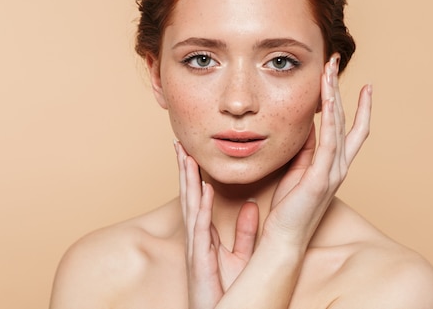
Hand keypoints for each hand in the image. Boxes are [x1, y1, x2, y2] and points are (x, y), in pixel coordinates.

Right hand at [175, 142, 258, 308]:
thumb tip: (252, 207)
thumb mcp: (242, 256)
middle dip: (184, 169)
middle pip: (189, 195)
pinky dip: (202, 208)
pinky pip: (201, 228)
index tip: (193, 152)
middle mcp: (198, 236)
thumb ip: (246, 231)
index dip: (195, 174)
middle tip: (180, 143)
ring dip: (188, 181)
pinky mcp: (200, 259)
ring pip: (190, 206)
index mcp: (206, 234)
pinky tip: (203, 190)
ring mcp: (196, 246)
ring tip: (185, 156)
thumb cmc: (229, 290)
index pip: (199, 197)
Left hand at [265, 55, 371, 246]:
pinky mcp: (322, 177)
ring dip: (334, 95)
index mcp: (334, 164)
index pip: (351, 129)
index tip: (362, 84)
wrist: (284, 239)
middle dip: (340, 89)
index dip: (358, 106)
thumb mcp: (298, 172)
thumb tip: (308, 128)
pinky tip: (329, 99)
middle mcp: (339, 165)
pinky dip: (331, 118)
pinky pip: (329, 141)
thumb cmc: (289, 208)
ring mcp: (333, 171)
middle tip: (335, 62)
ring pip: (339, 125)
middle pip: (346, 119)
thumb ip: (306, 151)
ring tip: (329, 70)